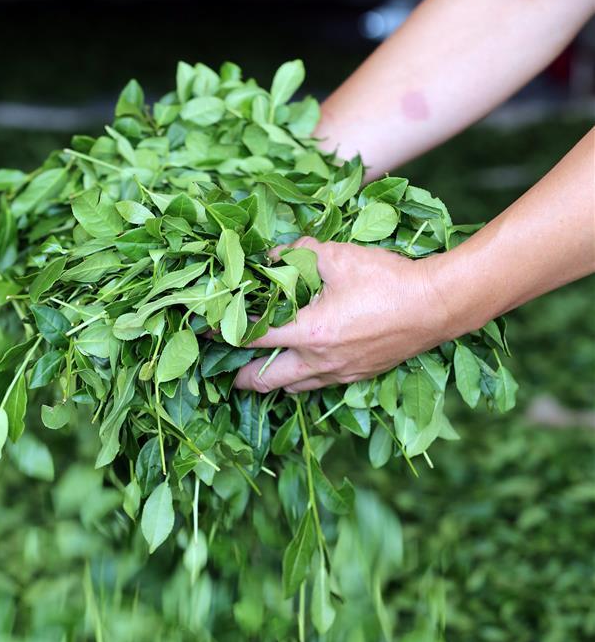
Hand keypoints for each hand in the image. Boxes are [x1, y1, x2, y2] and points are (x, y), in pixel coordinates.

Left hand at [235, 237, 451, 392]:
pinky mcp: (357, 375)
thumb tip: (273, 256)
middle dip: (240, 377)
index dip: (223, 333)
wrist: (437, 306)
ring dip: (271, 380)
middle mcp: (319, 361)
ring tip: (259, 368)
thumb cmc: (388, 280)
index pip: (252, 338)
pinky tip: (301, 365)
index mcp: (309, 332)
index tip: (205, 330)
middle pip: (265, 381)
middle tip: (226, 368)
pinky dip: (301, 379)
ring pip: (293, 387)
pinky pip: (319, 384)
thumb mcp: (338, 255)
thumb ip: (298, 254)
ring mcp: (340, 373)